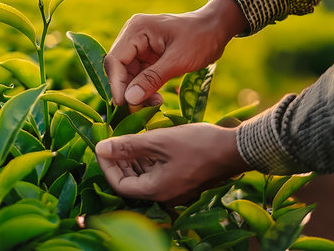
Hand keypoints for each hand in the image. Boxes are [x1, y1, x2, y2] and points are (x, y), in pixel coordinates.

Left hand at [95, 123, 249, 201]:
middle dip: (118, 162)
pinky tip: (144, 143)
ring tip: (125, 139)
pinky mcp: (180, 179)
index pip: (119, 185)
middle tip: (111, 140)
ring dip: (131, 159)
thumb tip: (100, 148)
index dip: (106, 166)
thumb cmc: (196, 144)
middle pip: (130, 182)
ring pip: (143, 176)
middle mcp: (163, 194)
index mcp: (156, 190)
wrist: (232, 148)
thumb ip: (128, 145)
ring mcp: (173, 188)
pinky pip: (156, 173)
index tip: (101, 146)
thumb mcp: (158, 141)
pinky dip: (146, 160)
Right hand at [105, 0, 248, 105]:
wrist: (217, 29)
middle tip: (140, 109)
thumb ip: (152, 78)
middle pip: (119, 69)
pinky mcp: (147, 57)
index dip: (116, 83)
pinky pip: (139, 77)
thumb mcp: (178, 60)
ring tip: (154, 103)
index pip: (115, 59)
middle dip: (128, 90)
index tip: (124, 104)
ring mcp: (139, 47)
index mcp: (136, 30)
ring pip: (128, 75)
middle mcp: (133, 36)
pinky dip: (145, 89)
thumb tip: (129, 99)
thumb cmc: (201, 38)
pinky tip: (156, 99)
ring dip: (137, 92)